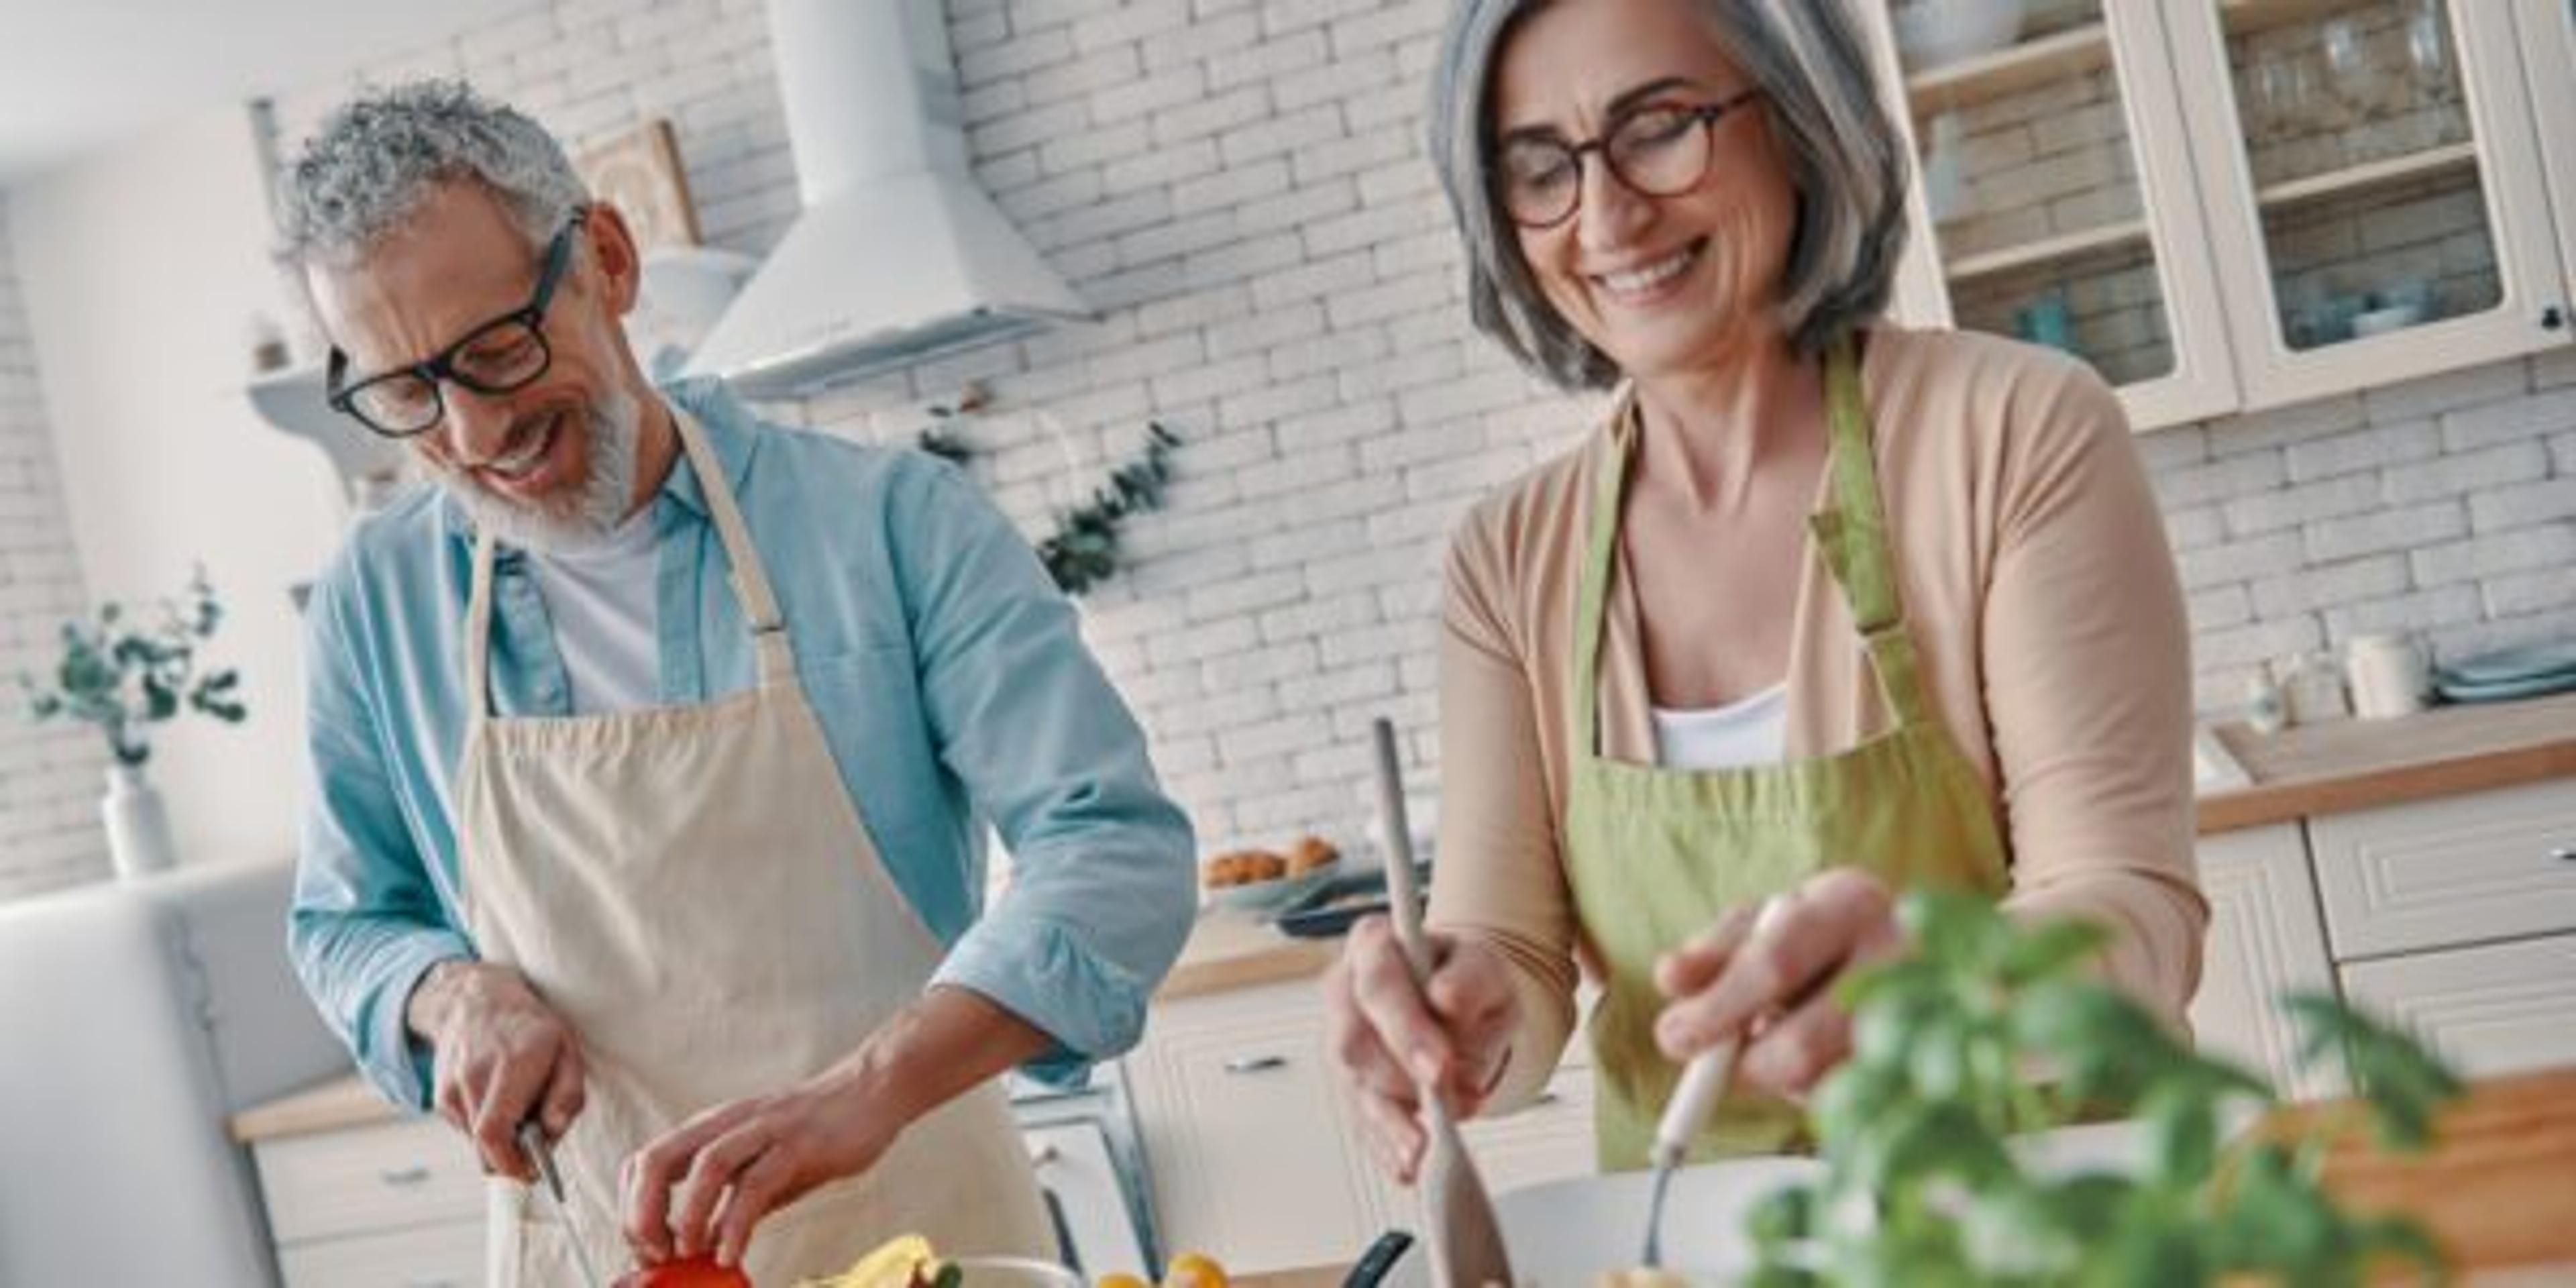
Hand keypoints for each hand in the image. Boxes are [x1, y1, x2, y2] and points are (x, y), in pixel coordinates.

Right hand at [408, 959, 586, 1181]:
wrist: (477, 1002)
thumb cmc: (532, 1030)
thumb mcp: (568, 1051)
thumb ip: (567, 1095)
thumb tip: (552, 1133)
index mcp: (513, 1064)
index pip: (494, 1132)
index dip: (510, 1164)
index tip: (531, 1173)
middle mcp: (476, 1076)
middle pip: (485, 1146)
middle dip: (512, 1158)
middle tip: (532, 1145)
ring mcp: (452, 1087)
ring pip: (477, 1142)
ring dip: (500, 1139)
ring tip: (516, 1106)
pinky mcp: (440, 1097)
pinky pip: (466, 1130)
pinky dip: (485, 1127)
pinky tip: (495, 1099)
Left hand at [619, 1068, 900, 1269]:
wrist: (873, 1090)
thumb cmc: (817, 1131)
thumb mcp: (765, 1170)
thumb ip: (731, 1205)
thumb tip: (704, 1247)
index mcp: (711, 1129)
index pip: (644, 1162)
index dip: (631, 1208)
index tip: (646, 1250)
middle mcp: (727, 1124)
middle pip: (657, 1159)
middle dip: (642, 1214)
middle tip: (654, 1256)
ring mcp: (763, 1130)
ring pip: (705, 1166)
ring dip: (686, 1216)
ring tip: (688, 1254)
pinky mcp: (799, 1143)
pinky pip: (757, 1184)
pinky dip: (736, 1223)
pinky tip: (731, 1252)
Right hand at [1322, 916, 1518, 1184]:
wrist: (1462, 1003)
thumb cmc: (1464, 978)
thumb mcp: (1484, 966)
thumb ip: (1469, 979)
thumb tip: (1446, 1000)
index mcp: (1373, 946)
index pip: (1379, 984)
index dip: (1406, 1029)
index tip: (1439, 1068)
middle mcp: (1345, 993)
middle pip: (1352, 1041)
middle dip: (1400, 1081)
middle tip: (1447, 1105)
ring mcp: (1341, 1042)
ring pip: (1353, 1087)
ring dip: (1392, 1122)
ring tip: (1427, 1147)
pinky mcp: (1350, 1085)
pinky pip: (1360, 1122)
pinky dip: (1385, 1146)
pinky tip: (1407, 1163)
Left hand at [1652, 868, 1905, 1098]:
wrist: (1930, 957)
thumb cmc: (1821, 939)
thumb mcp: (1763, 928)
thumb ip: (1713, 954)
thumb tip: (1670, 979)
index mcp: (1851, 901)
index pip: (1775, 962)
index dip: (1719, 1008)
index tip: (1674, 1037)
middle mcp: (1901, 958)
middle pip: (1805, 1044)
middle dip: (1747, 1066)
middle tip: (1714, 1075)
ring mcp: (1926, 1024)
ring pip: (1828, 1086)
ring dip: (1786, 1081)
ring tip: (1782, 1045)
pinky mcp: (1931, 1072)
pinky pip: (1853, 1106)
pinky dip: (1819, 1094)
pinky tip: (1824, 1062)